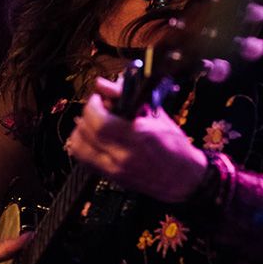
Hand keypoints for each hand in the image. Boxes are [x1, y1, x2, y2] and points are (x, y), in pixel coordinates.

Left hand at [66, 76, 206, 201]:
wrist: (184, 179)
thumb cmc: (175, 146)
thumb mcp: (156, 115)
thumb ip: (126, 98)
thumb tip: (103, 84)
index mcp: (138, 138)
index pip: (99, 121)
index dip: (93, 105)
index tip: (99, 98)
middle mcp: (123, 156)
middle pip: (86, 132)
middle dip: (86, 114)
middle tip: (97, 107)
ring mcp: (114, 170)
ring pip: (79, 147)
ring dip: (81, 130)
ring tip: (94, 123)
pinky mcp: (111, 178)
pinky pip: (83, 160)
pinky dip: (83, 146)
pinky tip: (94, 138)